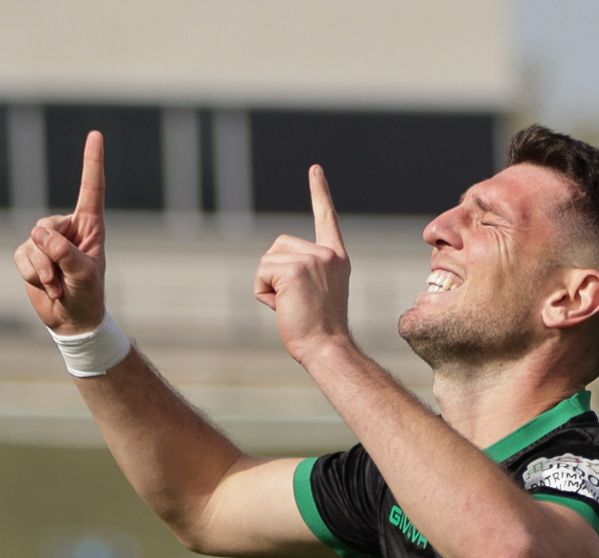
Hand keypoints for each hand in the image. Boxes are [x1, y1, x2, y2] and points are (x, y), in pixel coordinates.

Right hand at [14, 131, 106, 333]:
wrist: (73, 321)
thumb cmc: (88, 296)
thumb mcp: (83, 275)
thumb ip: (64, 253)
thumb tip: (38, 234)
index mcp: (90, 228)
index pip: (91, 190)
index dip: (92, 163)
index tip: (95, 135)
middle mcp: (67, 229)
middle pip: (47, 227)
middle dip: (51, 256)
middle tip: (64, 278)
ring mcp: (46, 241)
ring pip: (32, 244)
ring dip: (43, 271)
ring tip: (58, 285)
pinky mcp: (29, 254)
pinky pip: (21, 257)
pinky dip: (32, 274)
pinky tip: (46, 286)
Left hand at [255, 166, 353, 363]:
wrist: (328, 348)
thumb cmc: (320, 331)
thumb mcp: (317, 293)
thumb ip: (304, 272)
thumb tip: (277, 270)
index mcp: (337, 258)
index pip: (326, 218)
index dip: (319, 193)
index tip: (315, 169)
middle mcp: (327, 254)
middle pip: (278, 247)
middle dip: (276, 274)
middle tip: (297, 303)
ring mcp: (312, 259)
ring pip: (267, 261)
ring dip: (270, 285)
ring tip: (292, 306)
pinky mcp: (294, 269)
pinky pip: (261, 274)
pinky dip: (265, 294)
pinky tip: (284, 307)